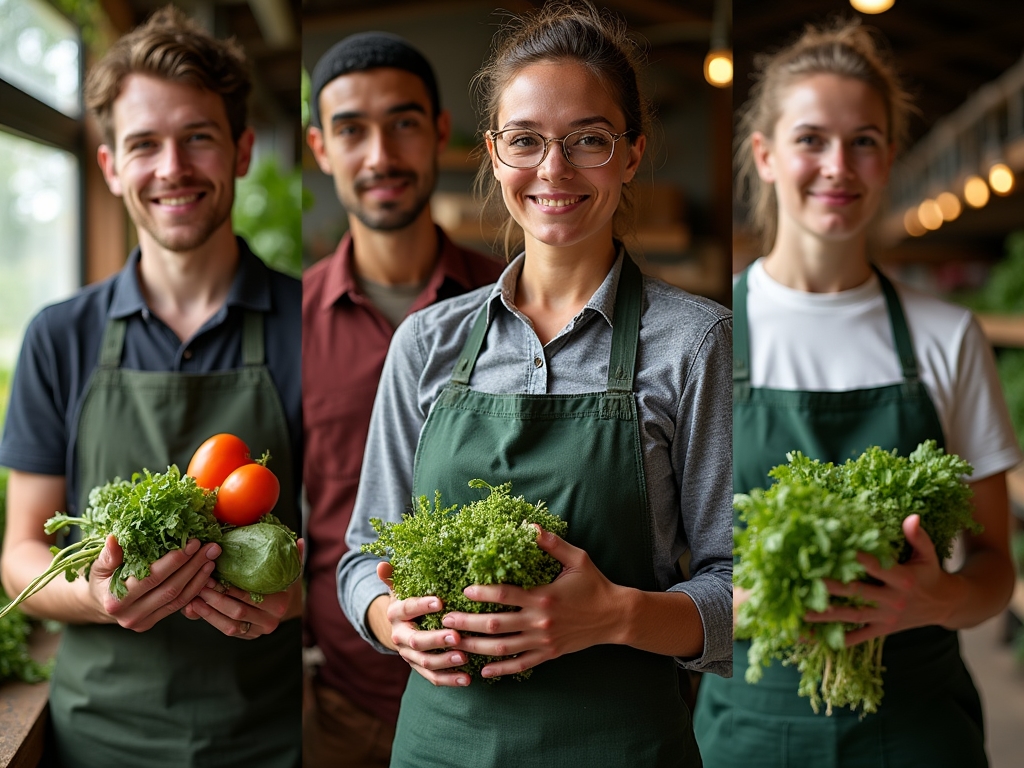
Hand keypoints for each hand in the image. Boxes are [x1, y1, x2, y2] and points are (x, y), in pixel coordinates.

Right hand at [88, 535, 220, 631]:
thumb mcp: (98, 566)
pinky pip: (179, 606)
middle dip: (193, 566)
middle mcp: (129, 615)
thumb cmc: (101, 579)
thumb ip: (108, 555)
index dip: (173, 561)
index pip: (151, 578)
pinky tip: (206, 573)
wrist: (99, 603)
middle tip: (210, 547)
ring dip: (199, 577)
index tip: (192, 543)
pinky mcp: (153, 623)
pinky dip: (195, 589)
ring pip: (178, 598)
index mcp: (115, 600)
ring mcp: (143, 622)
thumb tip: (114, 538)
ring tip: (212, 557)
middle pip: (169, 589)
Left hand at [183, 539, 304, 638]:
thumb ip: (295, 556)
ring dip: (209, 611)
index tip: (212, 576)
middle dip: (216, 598)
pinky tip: (196, 608)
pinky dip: (209, 620)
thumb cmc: (284, 584)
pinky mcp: (247, 636)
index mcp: (280, 604)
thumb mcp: (291, 570)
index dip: (229, 588)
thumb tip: (299, 541)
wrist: (287, 607)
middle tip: (200, 584)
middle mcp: (270, 621)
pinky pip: (226, 630)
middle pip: (238, 611)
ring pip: (229, 625)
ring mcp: (258, 631)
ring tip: (194, 597)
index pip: (251, 597)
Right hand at [374, 561, 470, 686]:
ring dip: (445, 661)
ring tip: (465, 657)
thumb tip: (382, 564)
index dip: (422, 605)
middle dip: (437, 639)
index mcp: (395, 613)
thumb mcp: (400, 586)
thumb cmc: (408, 598)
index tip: (440, 602)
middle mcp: (400, 636)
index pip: (408, 608)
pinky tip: (467, 678)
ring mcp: (409, 655)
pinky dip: (450, 679)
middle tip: (457, 636)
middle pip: (416, 641)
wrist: (400, 625)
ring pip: (425, 662)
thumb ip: (393, 576)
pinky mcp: (419, 668)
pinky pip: (433, 677)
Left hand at [440, 527, 624, 678]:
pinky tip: (484, 671)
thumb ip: (552, 543)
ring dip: (476, 646)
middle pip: (496, 625)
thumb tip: (529, 526)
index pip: (506, 595)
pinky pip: (521, 665)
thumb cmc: (595, 584)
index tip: (464, 590)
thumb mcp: (577, 559)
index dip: (483, 593)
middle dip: (468, 622)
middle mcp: (539, 621)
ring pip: (503, 648)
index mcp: (544, 596)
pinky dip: (501, 670)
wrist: (615, 617)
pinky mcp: (548, 654)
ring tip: (455, 643)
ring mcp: (543, 641)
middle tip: (446, 619)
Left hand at [805, 514, 952, 644]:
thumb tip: (911, 517)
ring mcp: (885, 618)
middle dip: (833, 588)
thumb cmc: (930, 574)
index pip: (879, 569)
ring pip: (852, 617)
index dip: (862, 561)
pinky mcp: (881, 630)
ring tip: (801, 612)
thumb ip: (918, 537)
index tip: (840, 552)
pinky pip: (856, 637)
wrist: (946, 605)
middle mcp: (892, 600)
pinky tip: (812, 638)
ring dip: (826, 616)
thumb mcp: (928, 555)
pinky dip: (835, 640)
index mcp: (903, 580)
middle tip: (808, 581)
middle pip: (859, 593)